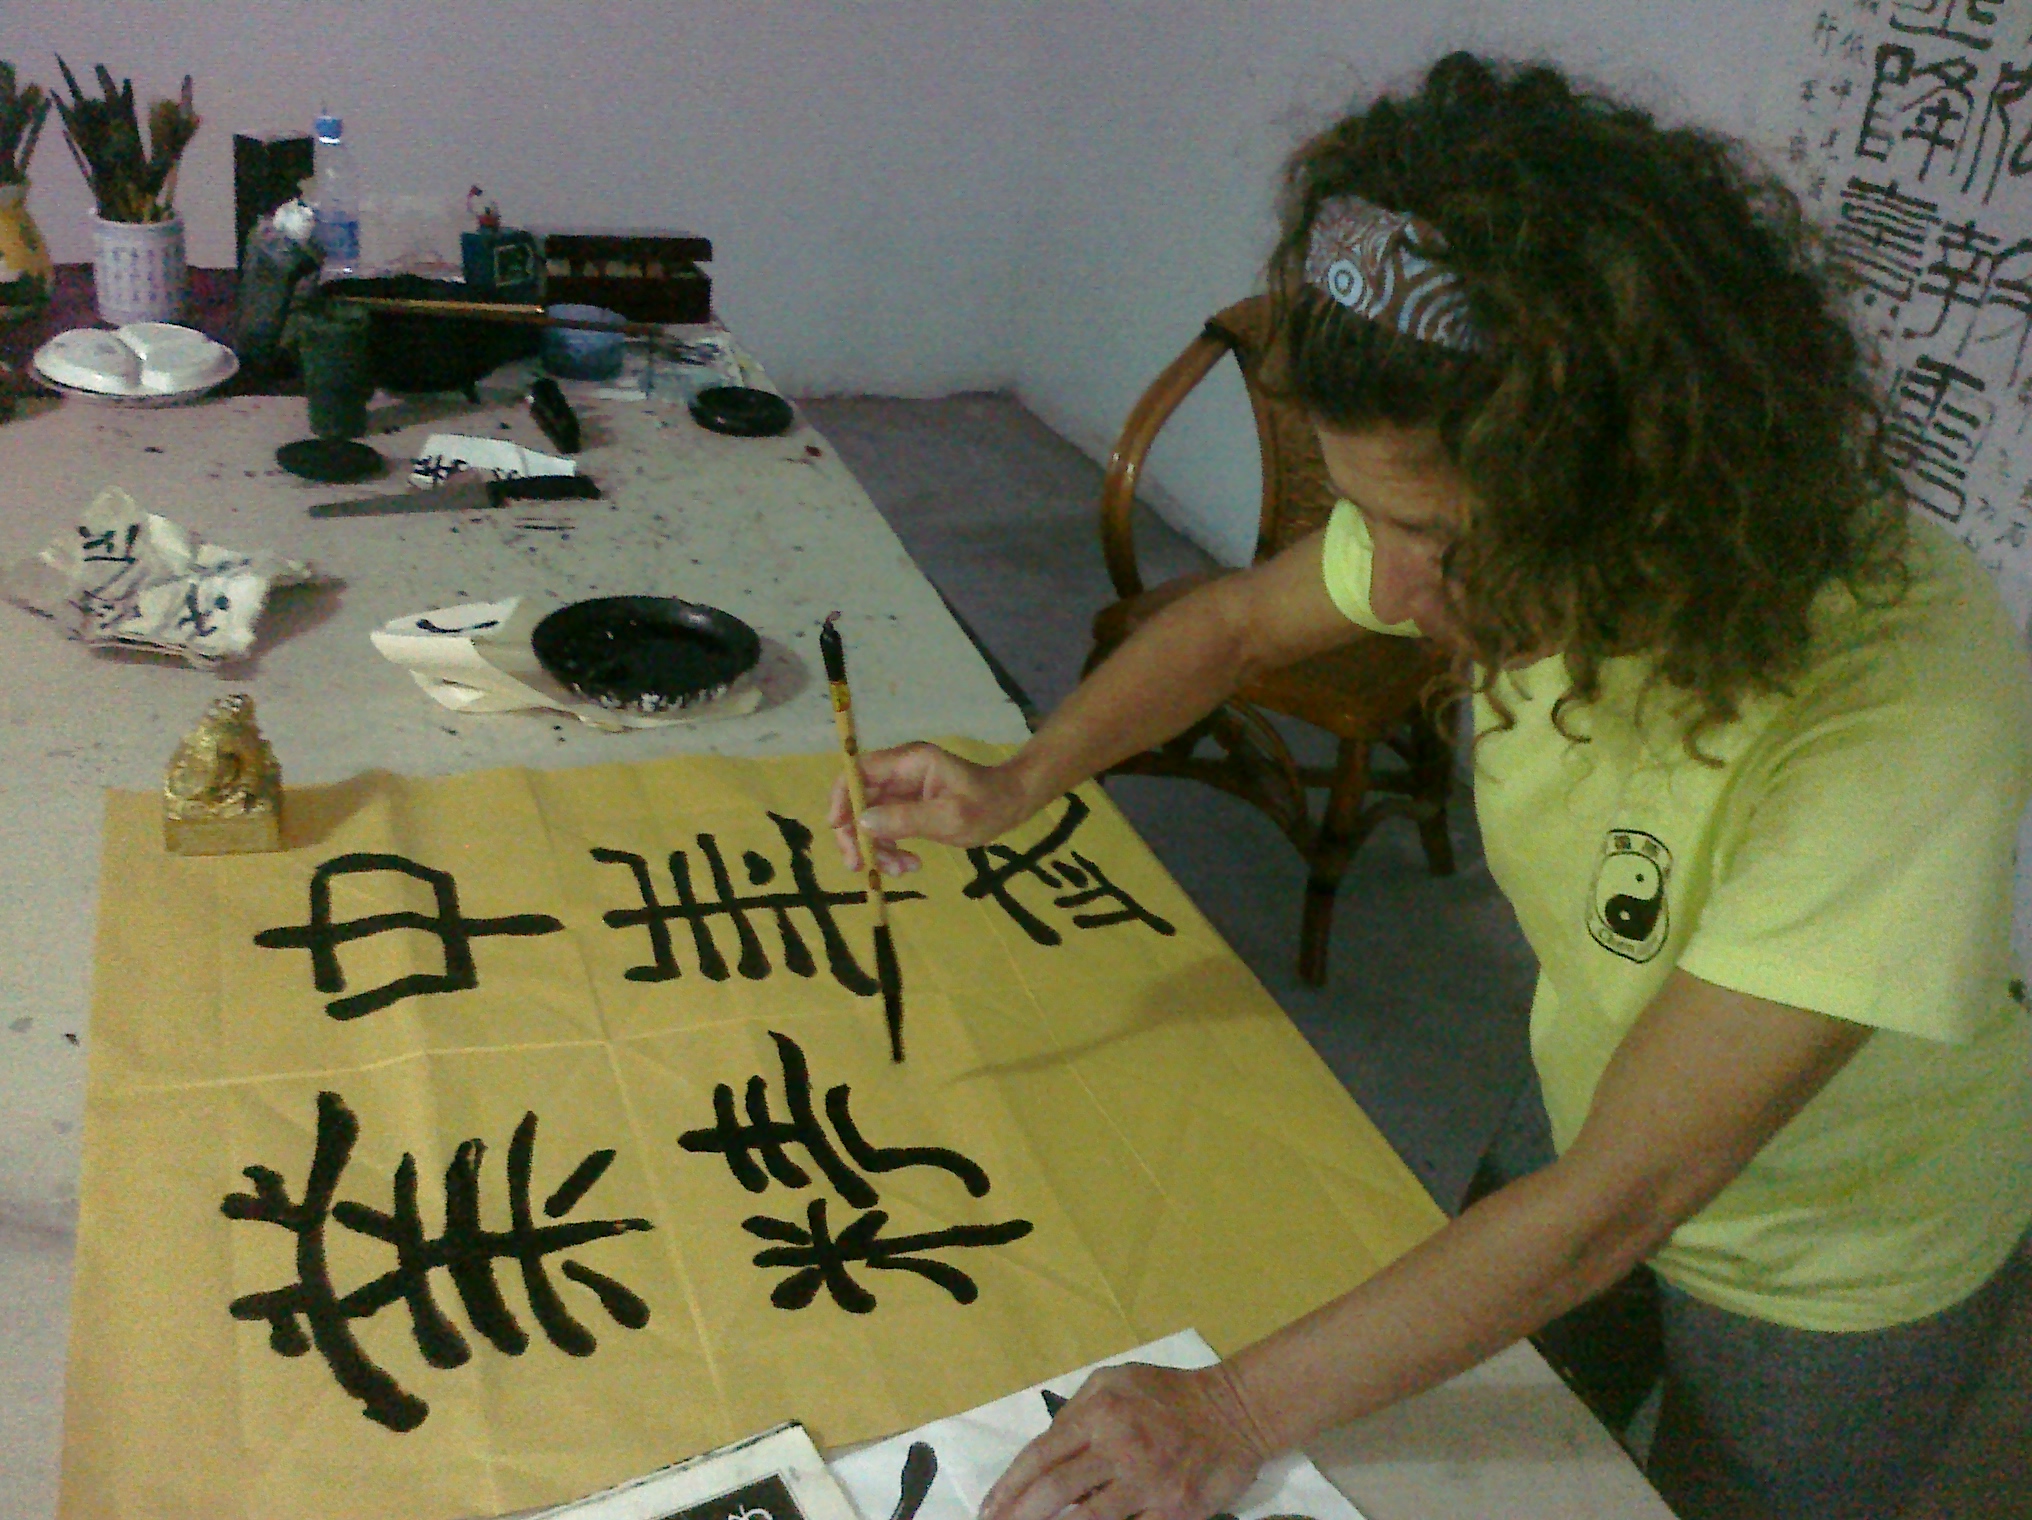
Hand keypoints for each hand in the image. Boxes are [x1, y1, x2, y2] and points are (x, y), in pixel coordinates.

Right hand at [828, 741, 1036, 874]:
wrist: (1011, 805)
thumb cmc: (987, 805)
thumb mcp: (950, 817)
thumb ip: (906, 819)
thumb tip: (863, 823)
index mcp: (909, 763)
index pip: (859, 771)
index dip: (842, 797)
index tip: (838, 828)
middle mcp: (900, 772)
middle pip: (858, 799)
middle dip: (856, 834)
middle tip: (861, 866)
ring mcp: (902, 790)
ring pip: (870, 819)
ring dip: (876, 848)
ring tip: (899, 870)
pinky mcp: (908, 807)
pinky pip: (886, 828)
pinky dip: (890, 849)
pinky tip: (909, 865)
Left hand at [979, 1363, 1270, 1519]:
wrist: (1235, 1411)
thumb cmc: (1168, 1395)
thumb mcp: (1116, 1381)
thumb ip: (1076, 1411)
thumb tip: (1043, 1450)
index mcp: (1099, 1411)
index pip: (1040, 1455)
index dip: (1009, 1487)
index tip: (988, 1510)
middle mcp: (1119, 1445)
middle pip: (1054, 1491)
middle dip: (1019, 1516)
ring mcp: (1148, 1482)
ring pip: (1087, 1519)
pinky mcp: (1174, 1510)